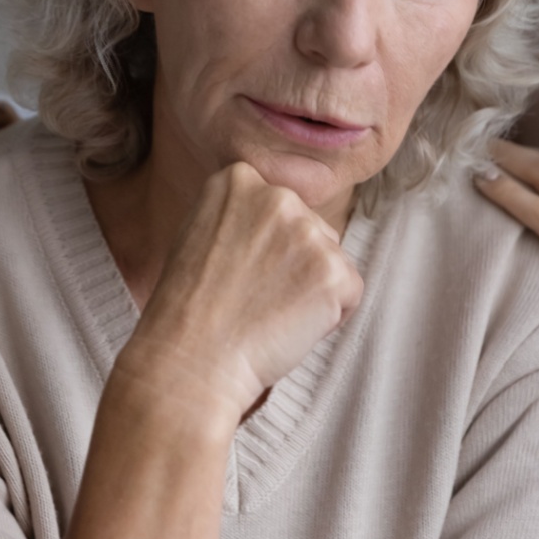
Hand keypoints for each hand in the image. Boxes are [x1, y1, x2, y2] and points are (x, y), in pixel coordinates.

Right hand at [116, 163, 363, 429]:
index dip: (265, 249)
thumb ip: (243, 216)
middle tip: (255, 297)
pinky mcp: (333, 271)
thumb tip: (281, 226)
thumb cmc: (188, 309)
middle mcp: (277, 195)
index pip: (280, 209)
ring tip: (267, 313)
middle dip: (295, 265)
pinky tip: (287, 327)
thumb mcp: (200, 234)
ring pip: (332, 260)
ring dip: (312, 290)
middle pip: (312, 230)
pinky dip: (329, 317)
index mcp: (238, 179)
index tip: (238, 272)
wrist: (188, 358)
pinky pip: (350, 292)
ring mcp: (308, 232)